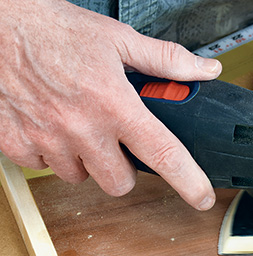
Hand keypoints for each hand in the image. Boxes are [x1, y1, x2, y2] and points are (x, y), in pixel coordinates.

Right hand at [0, 0, 221, 209]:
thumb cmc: (55, 29)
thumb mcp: (119, 40)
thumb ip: (166, 60)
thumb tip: (203, 70)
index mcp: (115, 104)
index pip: (163, 154)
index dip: (189, 182)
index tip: (201, 198)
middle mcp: (82, 128)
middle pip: (120, 183)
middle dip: (124, 170)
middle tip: (118, 144)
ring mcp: (48, 140)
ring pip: (81, 178)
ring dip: (87, 161)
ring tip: (81, 128)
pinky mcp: (17, 144)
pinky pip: (45, 169)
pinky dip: (53, 154)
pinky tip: (53, 127)